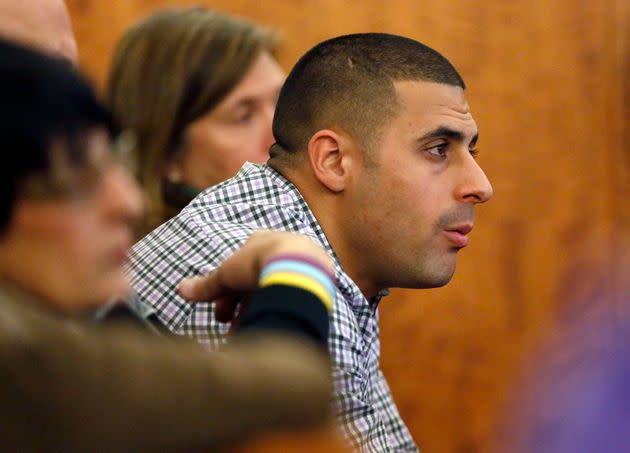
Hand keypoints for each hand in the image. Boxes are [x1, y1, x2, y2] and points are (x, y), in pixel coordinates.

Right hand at [178, 230, 332, 321]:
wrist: (299, 266)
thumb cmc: (259, 263)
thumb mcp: (227, 274)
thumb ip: (206, 285)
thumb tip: (180, 290)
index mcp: (262, 241)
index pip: (239, 269)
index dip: (227, 293)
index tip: (221, 313)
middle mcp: (283, 249)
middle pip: (256, 284)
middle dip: (240, 308)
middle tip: (232, 327)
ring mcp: (302, 264)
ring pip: (275, 293)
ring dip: (259, 314)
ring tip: (251, 335)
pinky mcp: (317, 281)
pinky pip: (293, 299)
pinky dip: (280, 313)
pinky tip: (273, 329)